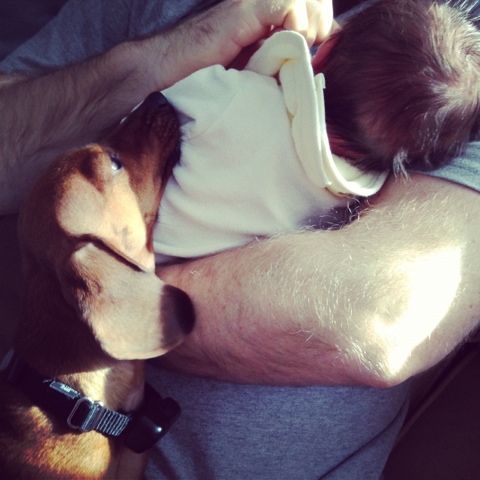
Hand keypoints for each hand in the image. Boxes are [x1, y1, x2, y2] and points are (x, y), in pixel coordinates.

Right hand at [141, 0, 333, 88]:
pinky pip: (281, 2)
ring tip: (303, 41)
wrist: (169, 74)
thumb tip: (314, 59)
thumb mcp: (255, 71)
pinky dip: (294, 19)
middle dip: (321, 13)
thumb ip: (281, 61)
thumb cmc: (209, 80)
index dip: (322, 15)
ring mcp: (248, 5)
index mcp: (263, 17)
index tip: (321, 41)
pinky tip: (289, 37)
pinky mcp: (240, 13)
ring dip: (311, 16)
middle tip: (316, 39)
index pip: (306, 2)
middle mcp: (258, 5)